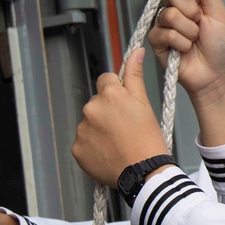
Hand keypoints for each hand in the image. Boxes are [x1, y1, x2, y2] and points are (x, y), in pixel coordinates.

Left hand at [72, 48, 168, 187]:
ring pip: (90, 121)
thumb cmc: (148, 138)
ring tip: (118, 141)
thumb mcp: (144, 103)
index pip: (105, 79)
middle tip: (125, 126)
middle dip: (108, 109)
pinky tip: (108, 151)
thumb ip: (135, 75)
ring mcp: (82, 130)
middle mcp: (91, 109)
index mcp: (109, 95)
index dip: (116, 89)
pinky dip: (93, 145)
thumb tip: (136, 52)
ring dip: (100, 127)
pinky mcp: (76, 149)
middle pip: (97, 101)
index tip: (125, 103)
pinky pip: (83, 141)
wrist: (142, 172)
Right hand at [148, 0, 224, 101]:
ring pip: (168, 14)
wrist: (214, 74)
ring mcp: (163, 23)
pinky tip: (185, 49)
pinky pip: (163, 33)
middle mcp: (175, 6)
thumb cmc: (219, 45)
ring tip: (194, 39)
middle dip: (190, 9)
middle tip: (199, 21)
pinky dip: (180, 43)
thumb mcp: (218, 13)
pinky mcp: (156, 41)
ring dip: (188, 30)